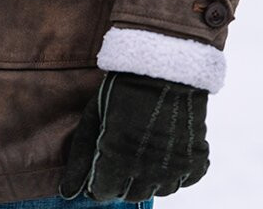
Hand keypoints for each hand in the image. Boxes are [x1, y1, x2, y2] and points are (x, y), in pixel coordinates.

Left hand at [60, 71, 209, 201]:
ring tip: (147, 153)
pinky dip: (178, 171)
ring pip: (159, 190)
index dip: (100, 180)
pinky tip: (170, 153)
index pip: (103, 193)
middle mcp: (146, 170)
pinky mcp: (195, 158)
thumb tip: (67, 193)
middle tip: (125, 155)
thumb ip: (80, 160)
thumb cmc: (121, 91)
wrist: (163, 67)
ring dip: (151, 178)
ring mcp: (173, 166)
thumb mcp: (93, 120)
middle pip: (132, 195)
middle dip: (124, 180)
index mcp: (116, 161)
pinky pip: (186, 179)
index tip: (103, 165)